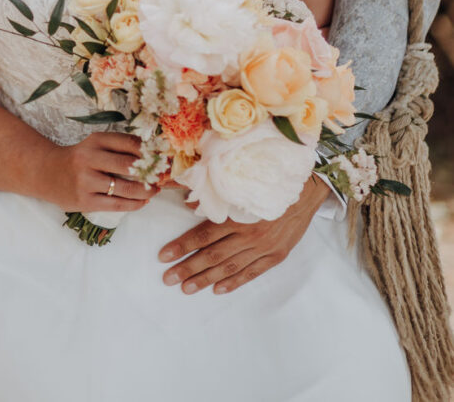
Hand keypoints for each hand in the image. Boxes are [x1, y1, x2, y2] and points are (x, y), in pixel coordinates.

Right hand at [35, 132, 155, 213]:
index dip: (150, 151)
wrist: (47, 173)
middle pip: (129, 165)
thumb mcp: (95, 144)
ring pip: (125, 188)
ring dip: (146, 191)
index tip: (163, 156)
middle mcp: (90, 158)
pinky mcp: (85, 201)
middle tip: (164, 175)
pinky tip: (143, 202)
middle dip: (151, 172)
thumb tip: (152, 153)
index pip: (129, 143)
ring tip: (155, 190)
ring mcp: (86, 181)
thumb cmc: (79, 158)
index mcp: (96, 140)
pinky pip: (116, 204)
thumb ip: (119, 146)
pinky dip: (134, 204)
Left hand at [158, 175, 330, 294]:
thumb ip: (216, 197)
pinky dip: (234, 282)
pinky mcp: (276, 255)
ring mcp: (263, 247)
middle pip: (212, 254)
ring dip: (206, 279)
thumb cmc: (270, 182)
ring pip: (229, 267)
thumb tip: (189, 205)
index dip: (182, 245)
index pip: (204, 234)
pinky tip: (218, 289)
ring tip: (186, 288)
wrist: (307, 188)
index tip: (163, 256)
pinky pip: (251, 273)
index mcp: (238, 214)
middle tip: (168, 278)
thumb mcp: (243, 183)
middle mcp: (249, 233)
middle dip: (188, 267)